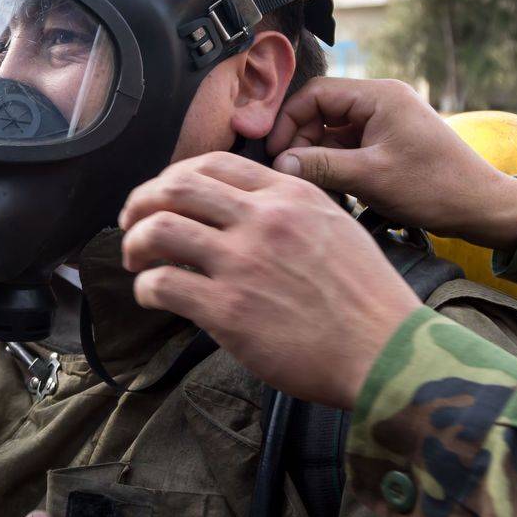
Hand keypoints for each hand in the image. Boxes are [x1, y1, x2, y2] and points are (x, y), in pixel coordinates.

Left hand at [119, 154, 421, 410]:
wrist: (385, 351)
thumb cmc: (366, 300)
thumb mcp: (336, 228)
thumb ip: (287, 213)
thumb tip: (237, 214)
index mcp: (290, 195)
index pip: (214, 164)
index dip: (176, 177)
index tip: (164, 196)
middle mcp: (263, 219)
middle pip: (175, 187)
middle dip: (141, 202)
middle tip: (130, 222)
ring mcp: (243, 263)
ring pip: (159, 229)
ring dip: (134, 242)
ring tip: (133, 259)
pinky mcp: (228, 309)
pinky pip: (162, 284)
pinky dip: (145, 287)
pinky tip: (152, 295)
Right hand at [266, 77, 516, 251]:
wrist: (481, 206)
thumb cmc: (433, 187)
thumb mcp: (370, 177)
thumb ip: (321, 166)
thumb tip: (279, 162)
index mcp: (380, 96)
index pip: (316, 94)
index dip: (289, 121)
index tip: (274, 151)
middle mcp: (382, 101)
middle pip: (321, 110)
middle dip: (300, 140)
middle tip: (288, 171)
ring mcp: (385, 122)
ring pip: (332, 130)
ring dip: (316, 154)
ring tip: (306, 182)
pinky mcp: (388, 142)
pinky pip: (348, 145)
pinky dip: (333, 162)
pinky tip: (326, 185)